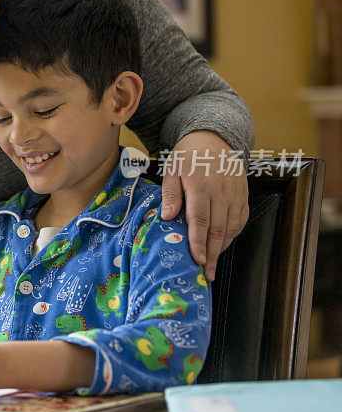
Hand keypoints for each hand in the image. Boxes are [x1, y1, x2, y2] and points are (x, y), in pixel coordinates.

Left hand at [160, 130, 248, 281]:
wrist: (213, 137)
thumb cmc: (188, 156)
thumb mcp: (172, 169)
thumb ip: (170, 194)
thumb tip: (167, 217)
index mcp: (200, 186)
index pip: (200, 220)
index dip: (198, 242)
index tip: (196, 260)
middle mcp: (221, 192)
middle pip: (217, 229)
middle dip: (211, 254)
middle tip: (205, 274)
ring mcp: (235, 195)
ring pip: (231, 228)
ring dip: (221, 248)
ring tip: (211, 264)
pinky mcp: (243, 195)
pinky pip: (241, 220)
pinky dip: (232, 235)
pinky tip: (222, 245)